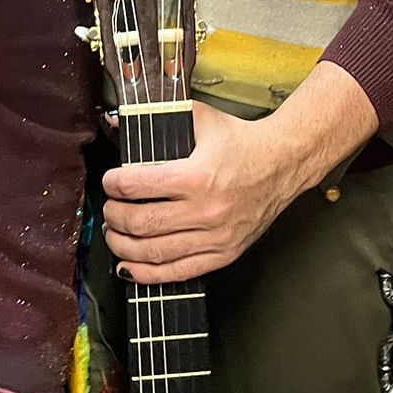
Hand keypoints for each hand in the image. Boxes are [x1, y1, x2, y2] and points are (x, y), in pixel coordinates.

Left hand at [102, 103, 315, 281]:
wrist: (284, 163)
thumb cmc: (242, 141)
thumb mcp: (201, 119)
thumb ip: (159, 118)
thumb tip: (118, 121)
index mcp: (197, 176)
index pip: (137, 186)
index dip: (113, 185)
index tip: (109, 182)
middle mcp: (206, 210)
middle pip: (141, 223)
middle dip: (114, 217)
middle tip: (109, 209)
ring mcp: (216, 236)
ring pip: (155, 252)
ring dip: (125, 246)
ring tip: (114, 235)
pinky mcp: (225, 253)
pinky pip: (179, 272)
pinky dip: (149, 274)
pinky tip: (130, 267)